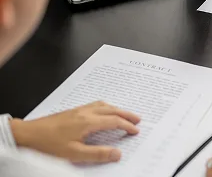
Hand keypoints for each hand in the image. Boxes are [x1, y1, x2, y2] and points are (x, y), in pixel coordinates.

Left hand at [10, 101, 140, 163]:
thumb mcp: (75, 154)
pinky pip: (95, 105)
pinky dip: (105, 107)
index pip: (114, 122)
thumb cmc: (48, 144)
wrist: (28, 135)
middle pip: (112, 110)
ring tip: (124, 114)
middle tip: (137, 119)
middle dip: (126, 114)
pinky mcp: (72, 111)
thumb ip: (97, 154)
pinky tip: (102, 111)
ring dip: (116, 109)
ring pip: (103, 105)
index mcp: (88, 122)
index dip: (127, 126)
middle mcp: (85, 113)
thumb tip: (117, 153)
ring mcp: (78, 110)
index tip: (135, 130)